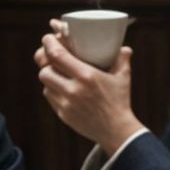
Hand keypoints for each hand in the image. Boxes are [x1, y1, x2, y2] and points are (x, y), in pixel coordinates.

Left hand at [36, 28, 141, 151]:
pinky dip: (54, 91)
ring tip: (60, 76)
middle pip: (45, 70)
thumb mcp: (123, 78)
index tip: (47, 39)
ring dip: (50, 78)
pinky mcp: (63, 114)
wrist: (116, 130)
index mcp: (87, 76)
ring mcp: (66, 103)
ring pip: (45, 84)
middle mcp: (74, 89)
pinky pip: (50, 98)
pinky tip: (64, 90)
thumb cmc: (120, 102)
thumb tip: (125, 48)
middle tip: (54, 60)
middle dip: (47, 64)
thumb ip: (122, 60)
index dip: (48, 45)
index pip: (57, 55)